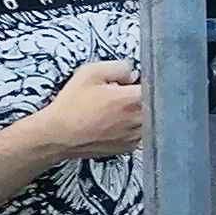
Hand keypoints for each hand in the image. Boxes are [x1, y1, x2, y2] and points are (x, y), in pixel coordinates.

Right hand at [32, 59, 147, 159]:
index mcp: (131, 100)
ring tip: (117, 109)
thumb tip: (133, 73)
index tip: (138, 80)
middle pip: (155, 103)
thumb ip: (119, 67)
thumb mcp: (90, 73)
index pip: (158, 86)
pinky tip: (115, 122)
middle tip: (124, 94)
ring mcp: (135, 136)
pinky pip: (141, 132)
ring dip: (139, 111)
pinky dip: (133, 125)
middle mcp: (138, 119)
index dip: (149, 81)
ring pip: (149, 118)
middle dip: (143, 96)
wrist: (58, 135)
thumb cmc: (71, 105)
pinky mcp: (129, 147)